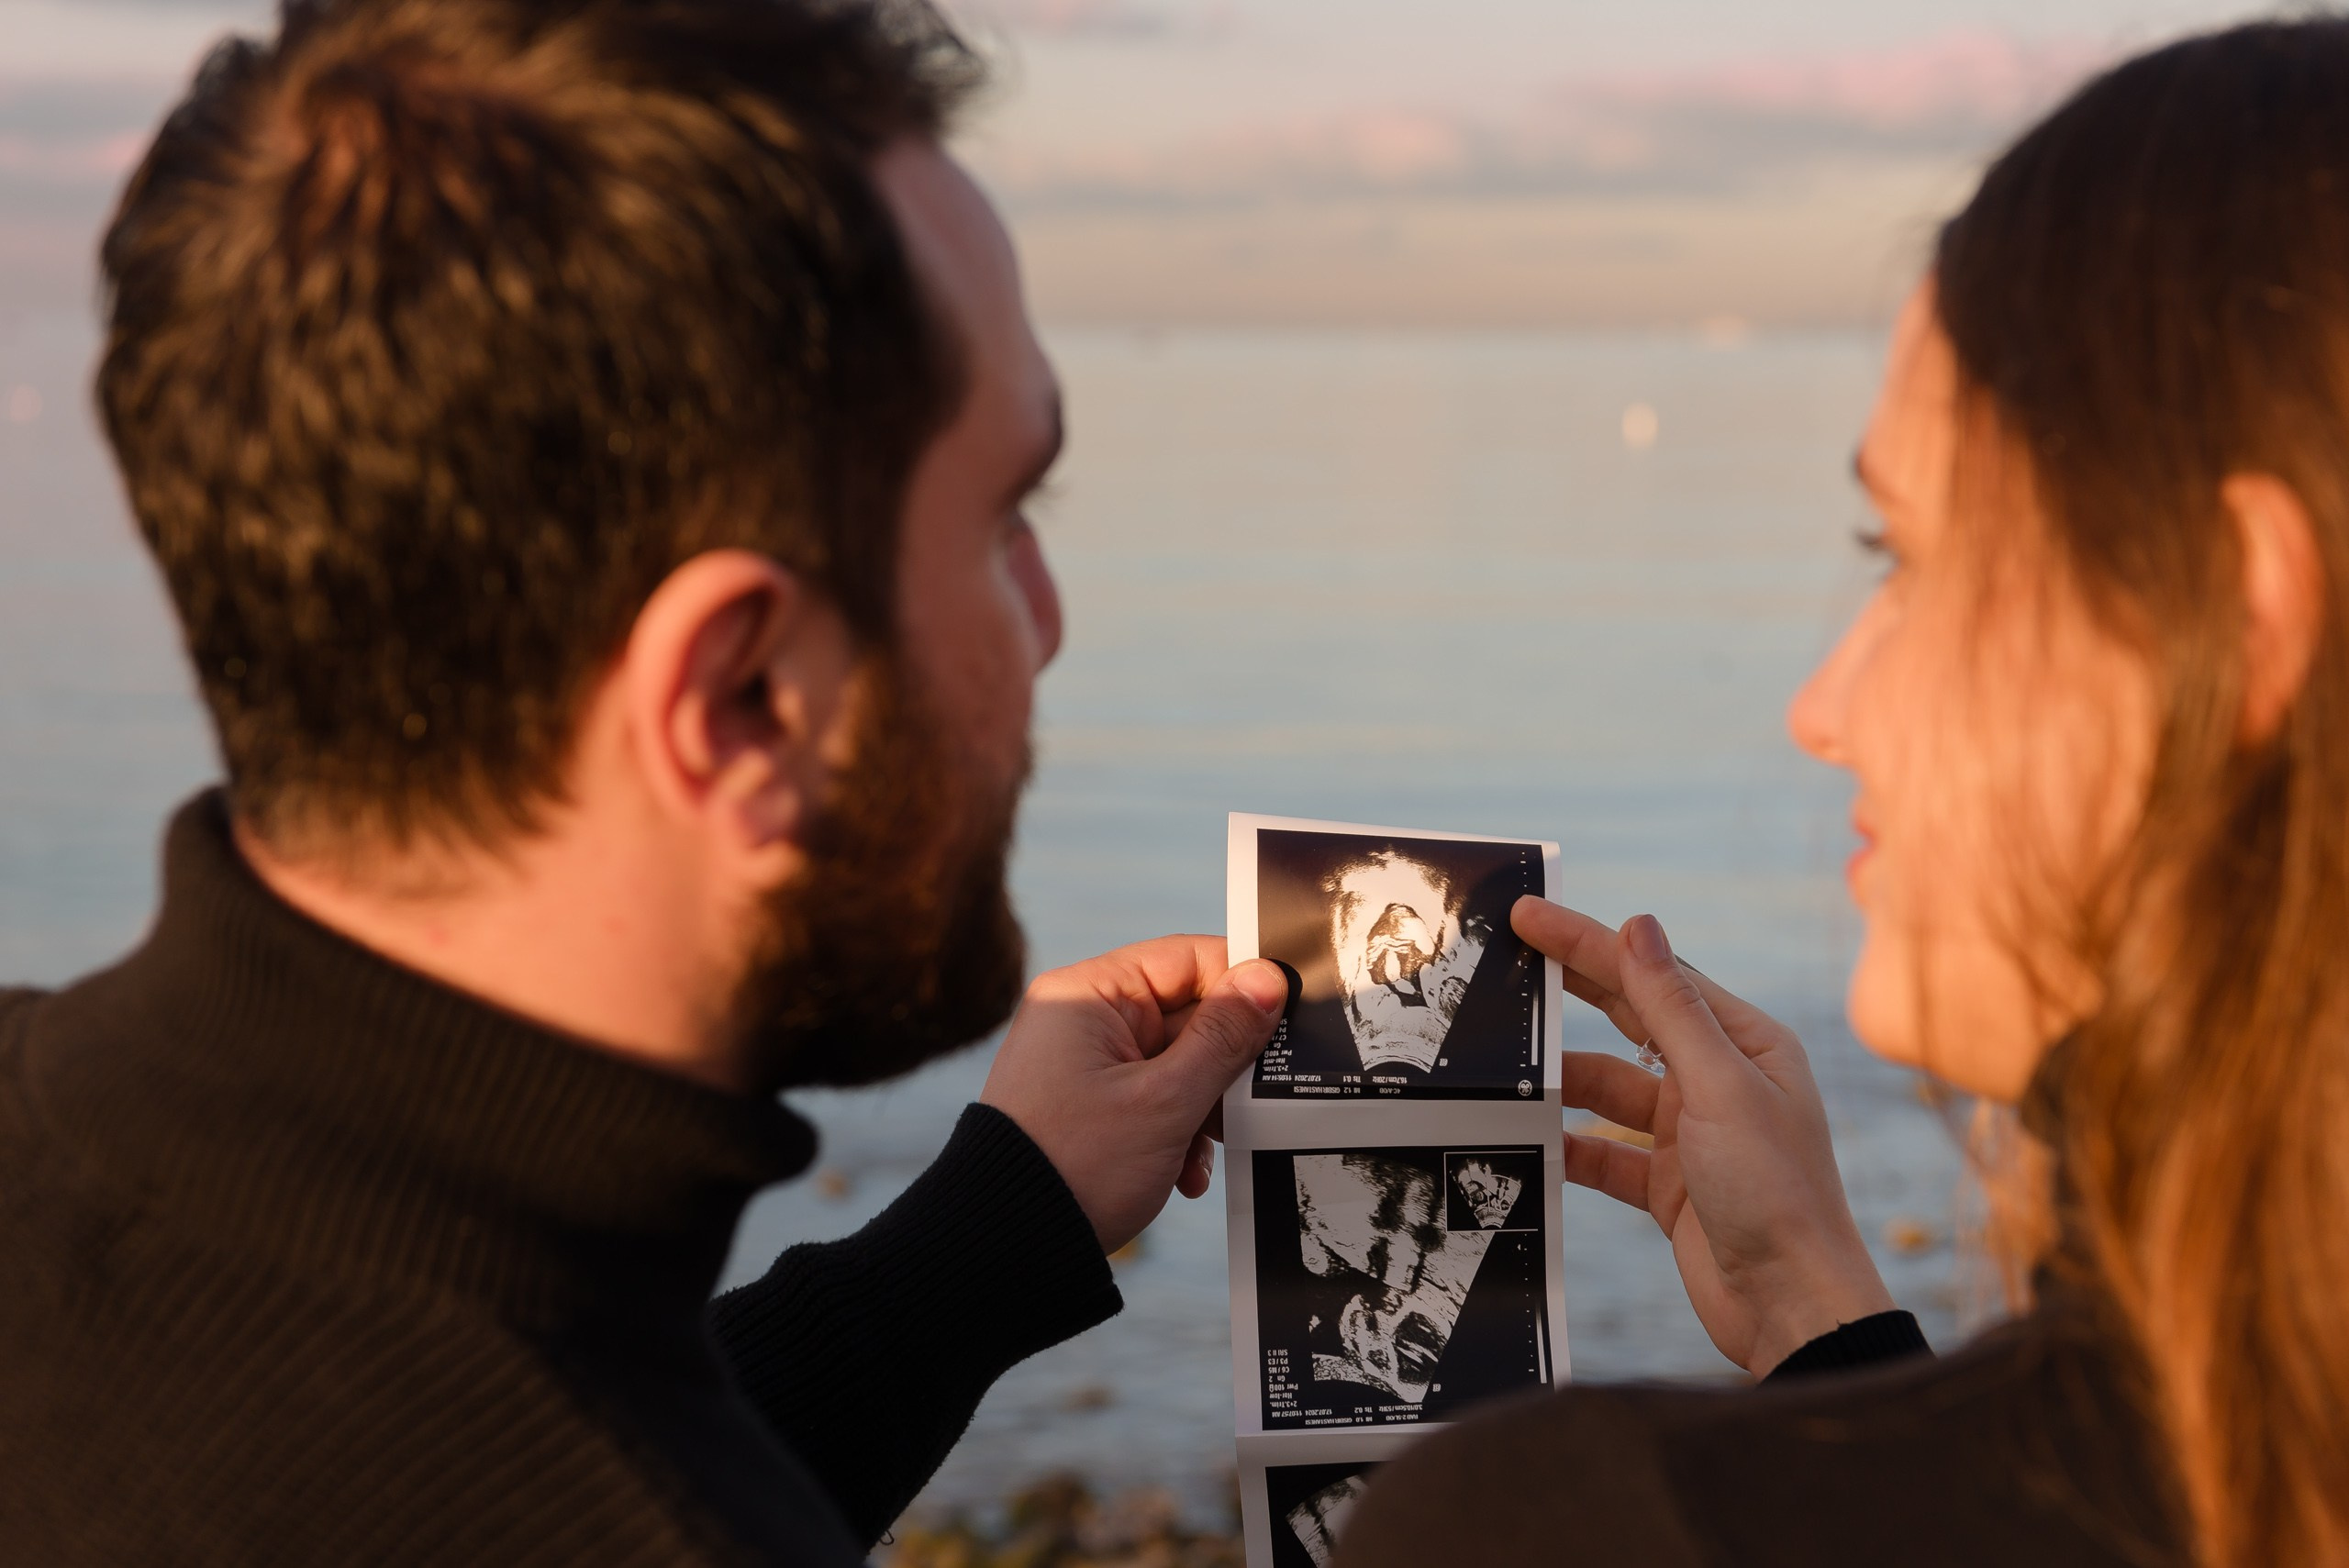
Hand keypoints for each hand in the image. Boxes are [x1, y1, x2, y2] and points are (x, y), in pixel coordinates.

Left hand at [980, 936, 1287, 1254]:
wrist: (1007, 1248)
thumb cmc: (1075, 1166)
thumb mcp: (1165, 1100)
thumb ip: (1223, 1037)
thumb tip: (1267, 979)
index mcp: (1088, 995)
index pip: (1185, 958)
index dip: (1240, 983)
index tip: (1286, 1015)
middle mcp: (1083, 1019)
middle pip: (1187, 1015)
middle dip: (1223, 1067)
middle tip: (1255, 1102)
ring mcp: (1085, 1063)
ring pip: (1177, 1064)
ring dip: (1204, 1109)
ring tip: (1208, 1151)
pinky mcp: (1090, 1105)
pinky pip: (1154, 1098)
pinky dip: (1177, 1132)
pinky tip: (1184, 1174)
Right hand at [1514, 896, 1893, 1376]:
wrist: (1792, 1309)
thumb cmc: (1776, 1192)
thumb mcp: (1719, 1089)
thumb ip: (1672, 1009)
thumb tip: (1639, 924)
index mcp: (1745, 1044)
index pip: (1654, 976)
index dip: (1589, 942)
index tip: (1529, 915)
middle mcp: (1718, 1081)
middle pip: (1629, 1021)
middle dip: (1569, 991)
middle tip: (1503, 958)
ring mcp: (1690, 1135)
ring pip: (1608, 1090)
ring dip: (1562, 1079)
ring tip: (1503, 1063)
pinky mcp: (1667, 1186)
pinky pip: (1602, 1153)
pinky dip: (1567, 1145)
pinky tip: (1527, 1137)